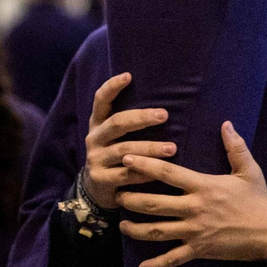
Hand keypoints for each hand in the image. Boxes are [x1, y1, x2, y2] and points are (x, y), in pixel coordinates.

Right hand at [82, 72, 175, 208]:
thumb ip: (128, 122)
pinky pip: (126, 175)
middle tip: (164, 114)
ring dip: (150, 149)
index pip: (100, 100)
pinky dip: (144, 173)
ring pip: (124, 151)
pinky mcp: (101, 180)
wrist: (95, 190)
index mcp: (97, 125)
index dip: (112, 87)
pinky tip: (159, 172)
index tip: (128, 75)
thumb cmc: (115, 157)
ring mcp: (95, 160)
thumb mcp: (114, 138)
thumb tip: (162, 103)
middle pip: (117, 123)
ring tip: (172, 148)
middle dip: (141, 118)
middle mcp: (94, 139)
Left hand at [116, 121, 266, 266]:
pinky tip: (142, 266)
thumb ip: (235, 147)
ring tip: (121, 224)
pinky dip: (157, 264)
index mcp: (203, 187)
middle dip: (132, 200)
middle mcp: (195, 209)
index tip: (127, 158)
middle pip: (155, 204)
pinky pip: (174, 259)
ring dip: (136, 229)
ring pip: (158, 232)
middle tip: (116, 195)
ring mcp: (195, 232)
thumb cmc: (258, 200)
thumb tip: (226, 123)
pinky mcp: (199, 250)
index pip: (168, 173)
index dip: (145, 165)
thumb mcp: (249, 171)